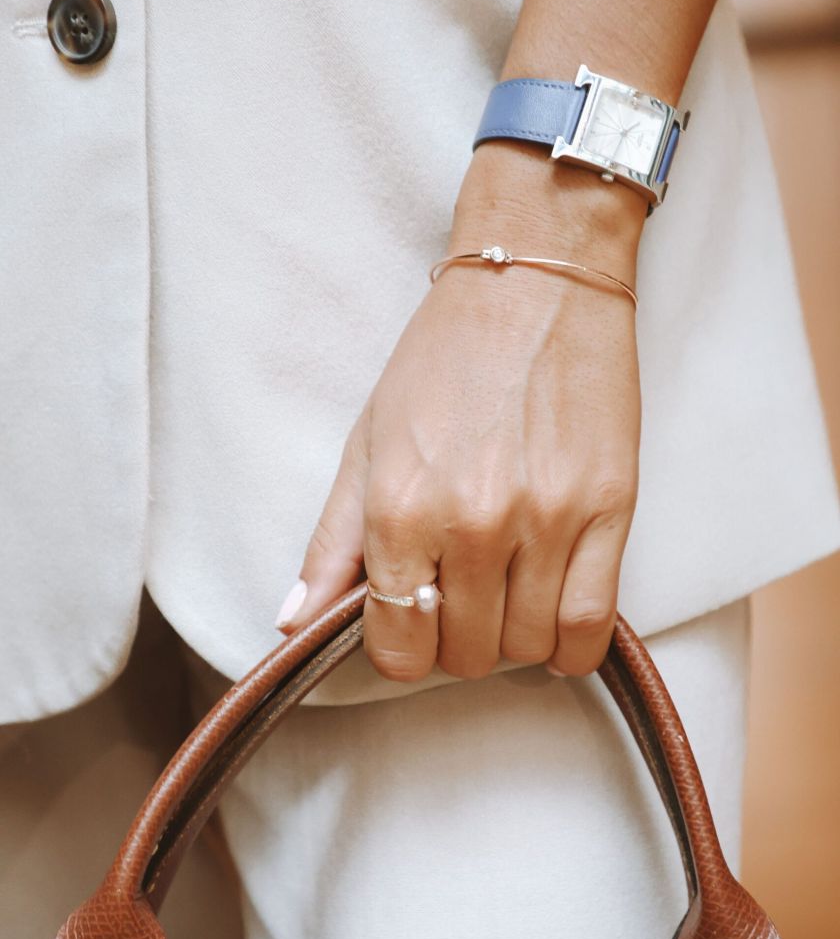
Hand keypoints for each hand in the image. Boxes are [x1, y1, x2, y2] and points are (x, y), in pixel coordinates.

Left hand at [275, 147, 643, 680]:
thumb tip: (295, 625)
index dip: (401, 649)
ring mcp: (548, 520)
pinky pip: (592, 627)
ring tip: (507, 595)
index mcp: (400, 507)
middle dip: (455, 640)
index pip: (398, 644)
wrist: (536, 285)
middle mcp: (473, 524)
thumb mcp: (367, 443)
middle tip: (461, 597)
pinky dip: (570, 646)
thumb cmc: (443, 360)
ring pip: (528, 647)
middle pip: (465, 653)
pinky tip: (555, 617)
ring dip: (511, 639)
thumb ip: (331, 544)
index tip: (413, 624)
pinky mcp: (611, 510)